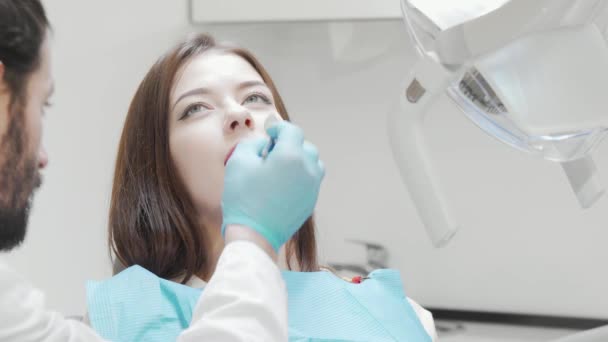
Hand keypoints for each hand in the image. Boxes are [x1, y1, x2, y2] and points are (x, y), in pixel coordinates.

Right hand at [222, 121, 324, 250]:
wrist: (254, 236)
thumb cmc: (244, 199)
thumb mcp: (238, 162)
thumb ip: (252, 143)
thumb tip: (263, 143)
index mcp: (291, 156)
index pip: (292, 131)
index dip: (279, 127)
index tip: (270, 131)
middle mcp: (308, 170)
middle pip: (305, 146)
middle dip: (289, 143)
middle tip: (270, 151)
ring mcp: (312, 188)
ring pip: (312, 163)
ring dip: (298, 159)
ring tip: (279, 167)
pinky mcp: (311, 202)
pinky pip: (310, 181)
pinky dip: (300, 176)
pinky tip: (281, 184)